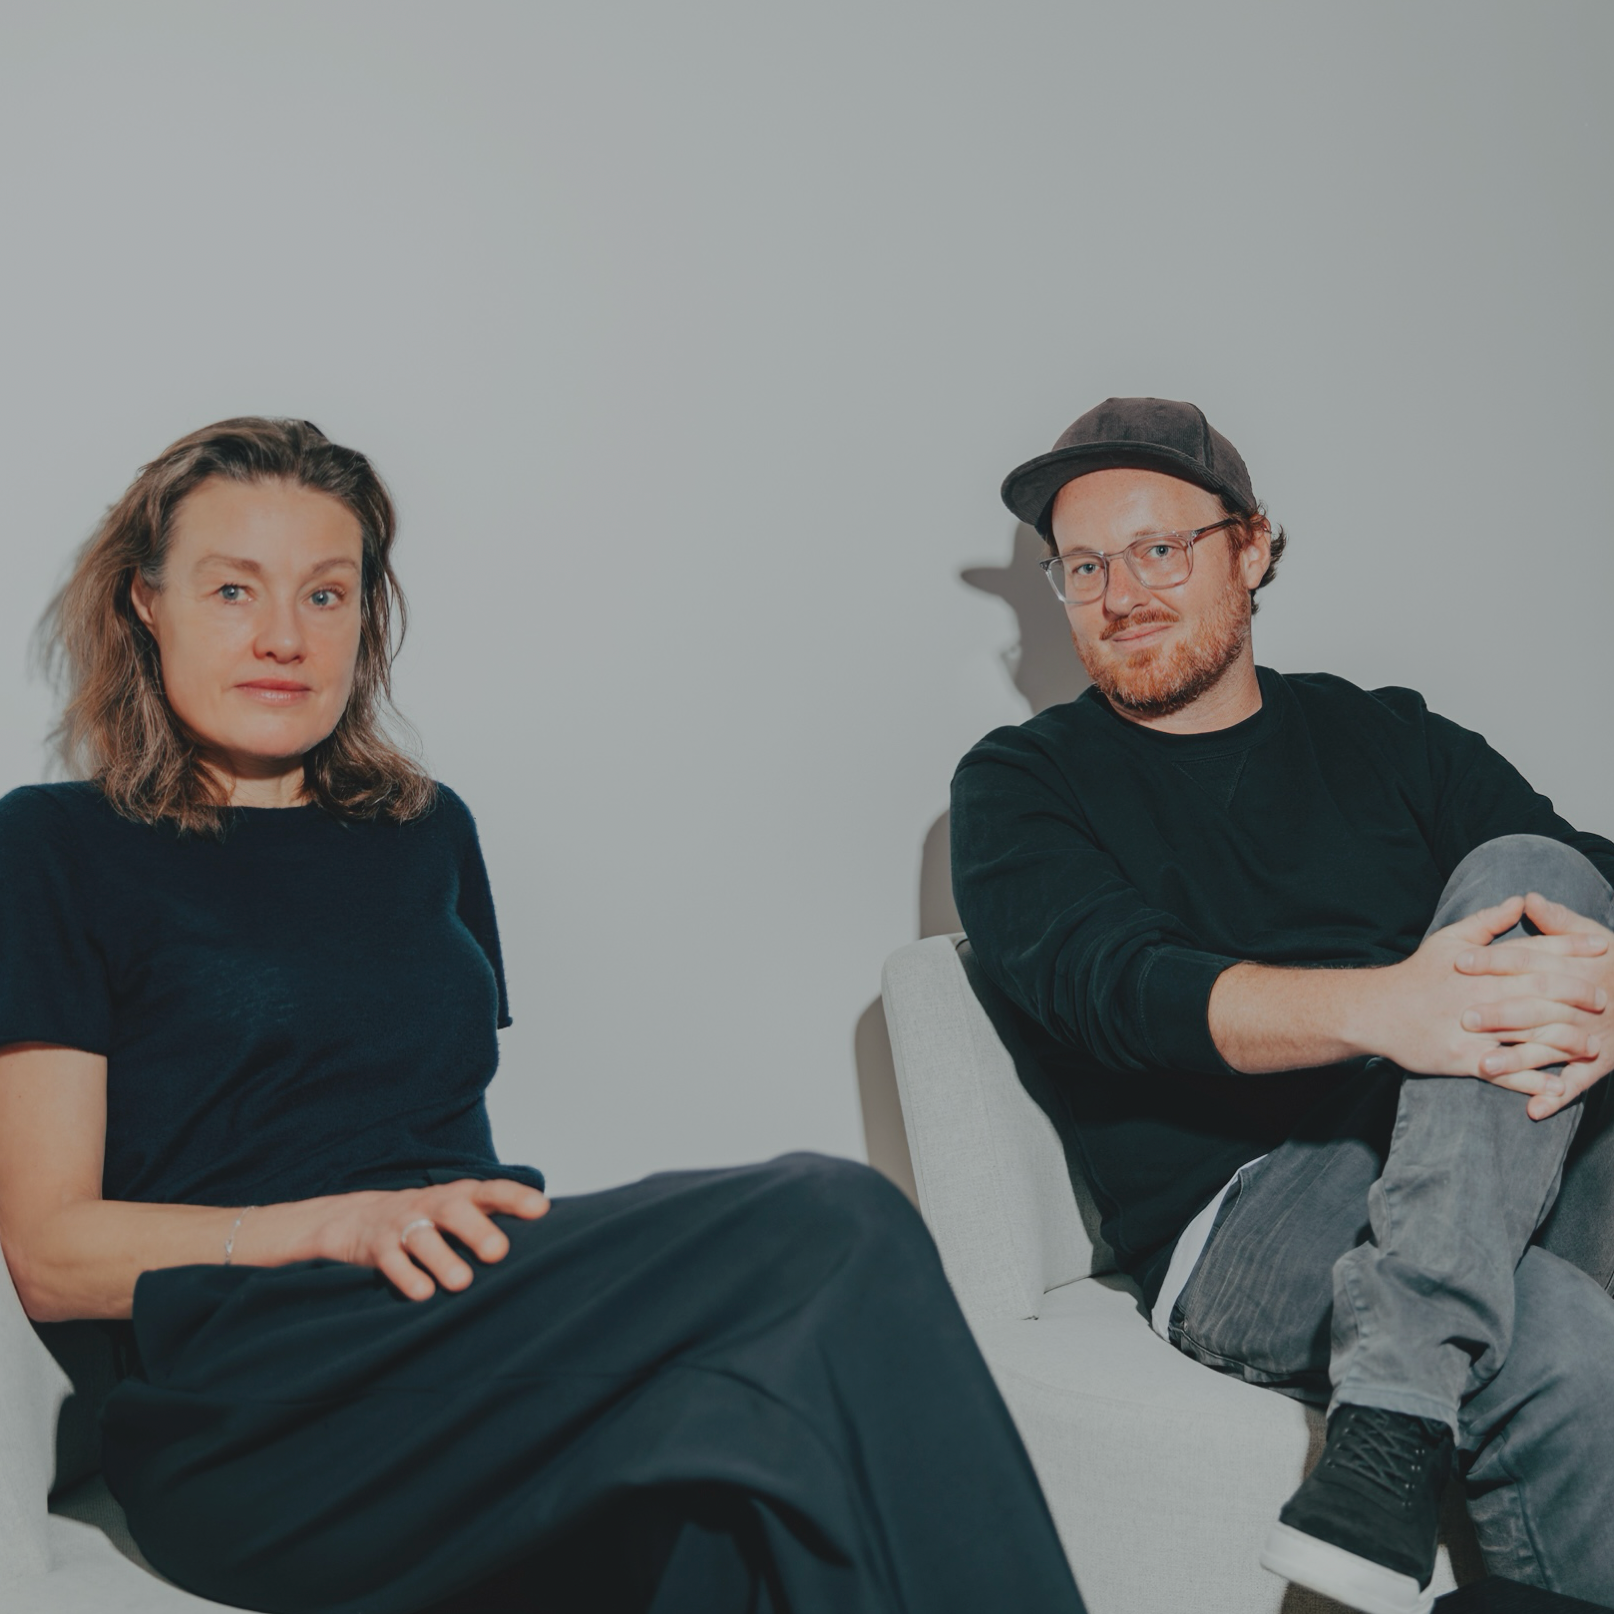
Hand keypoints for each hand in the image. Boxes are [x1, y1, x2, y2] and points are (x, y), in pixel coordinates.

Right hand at [314, 1178, 549, 1300]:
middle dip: (476, 1230)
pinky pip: (392, 1260)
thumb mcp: (462, 1211)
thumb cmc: (431, 1219)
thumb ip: (497, 1219)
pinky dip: (406, 1277)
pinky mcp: (379, 1247)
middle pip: (456, 1211)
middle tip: (498, 1252)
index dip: (516, 1198)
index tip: (540, 1209)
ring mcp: (404, 1224)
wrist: (359, 1219)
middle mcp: (434, 1205)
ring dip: (442, 1259)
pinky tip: (422, 1293)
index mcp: (462, 1196)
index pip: (492, 1191)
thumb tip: (553, 1238)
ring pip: (423, 1237)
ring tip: (461, 1282)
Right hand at [1367, 897, 1604, 1091]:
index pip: (1535, 952)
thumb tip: (1520, 900)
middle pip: (1541, 993)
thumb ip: (1488, 922)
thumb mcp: (1449, 940)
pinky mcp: (1463, 1059)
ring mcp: (1474, 1030)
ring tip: (1592, 1047)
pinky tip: (1557, 1085)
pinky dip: (1532, 1081)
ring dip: (1564, 1042)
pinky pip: (1505, 1074)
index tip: (1603, 946)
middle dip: (1577, 995)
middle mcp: (1482, 997)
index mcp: (1482, 967)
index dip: (1571, 947)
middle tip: (1604, 1000)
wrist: (1376, 1010)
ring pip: (1528, 1036)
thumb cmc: (1417, 974)